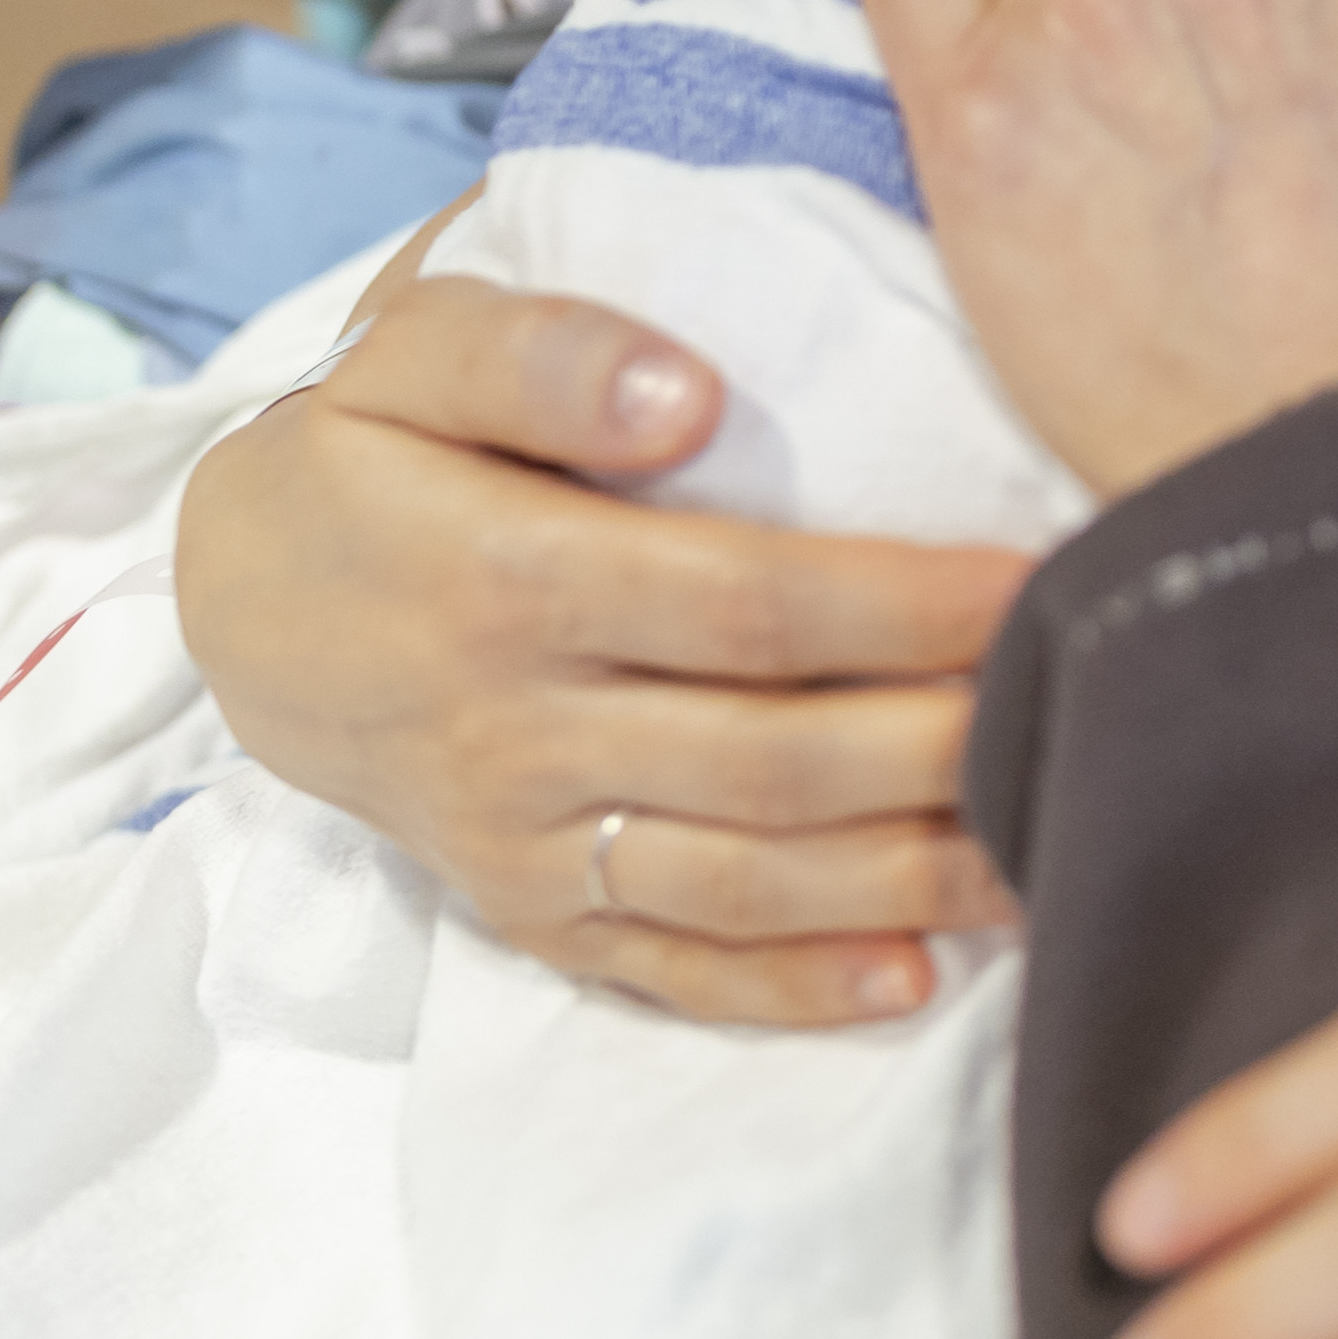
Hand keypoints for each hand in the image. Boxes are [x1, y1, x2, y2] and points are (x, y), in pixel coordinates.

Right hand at [169, 264, 1030, 1021]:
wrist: (239, 600)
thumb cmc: (365, 442)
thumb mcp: (411, 347)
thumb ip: (544, 349)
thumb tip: (687, 393)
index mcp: (502, 582)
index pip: (746, 606)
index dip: (905, 606)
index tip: (1041, 579)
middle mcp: (513, 731)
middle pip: (771, 759)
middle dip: (946, 745)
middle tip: (1099, 713)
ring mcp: (520, 842)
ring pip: (743, 881)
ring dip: (910, 880)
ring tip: (1058, 850)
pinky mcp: (525, 913)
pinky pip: (669, 970)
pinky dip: (793, 991)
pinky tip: (917, 980)